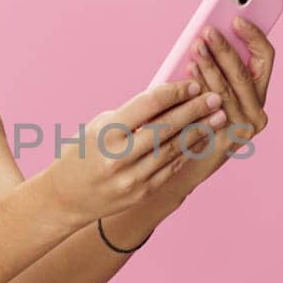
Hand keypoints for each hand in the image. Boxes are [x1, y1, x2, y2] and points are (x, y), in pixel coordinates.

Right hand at [40, 79, 229, 225]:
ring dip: (198, 131)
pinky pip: (171, 168)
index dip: (174, 93)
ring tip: (216, 118)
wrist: (65, 197)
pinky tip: (200, 140)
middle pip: (166, 127)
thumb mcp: (99, 126)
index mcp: (107, 132)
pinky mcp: (141, 193)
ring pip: (173, 149)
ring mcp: (132, 178)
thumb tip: (170, 97)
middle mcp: (119, 156)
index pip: (148, 105)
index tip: (192, 85)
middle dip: (194, 110)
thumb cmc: (83, 152)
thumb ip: (132, 115)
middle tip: (215, 98)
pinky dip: (187, 152)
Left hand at [164, 16, 274, 192]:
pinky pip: (213, 109)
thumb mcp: (207, 89)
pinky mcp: (228, 141)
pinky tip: (188, 72)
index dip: (254, 36)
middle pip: (244, 73)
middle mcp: (257, 111)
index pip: (265, 58)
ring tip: (195, 48)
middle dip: (225, 49)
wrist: (183, 164)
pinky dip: (200, 87)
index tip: (237, 20)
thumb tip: (204, 37)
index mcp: (257, 92)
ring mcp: (244, 128)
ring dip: (211, 65)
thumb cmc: (193, 119)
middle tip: (207, 31)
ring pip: (228, 89)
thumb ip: (213, 66)